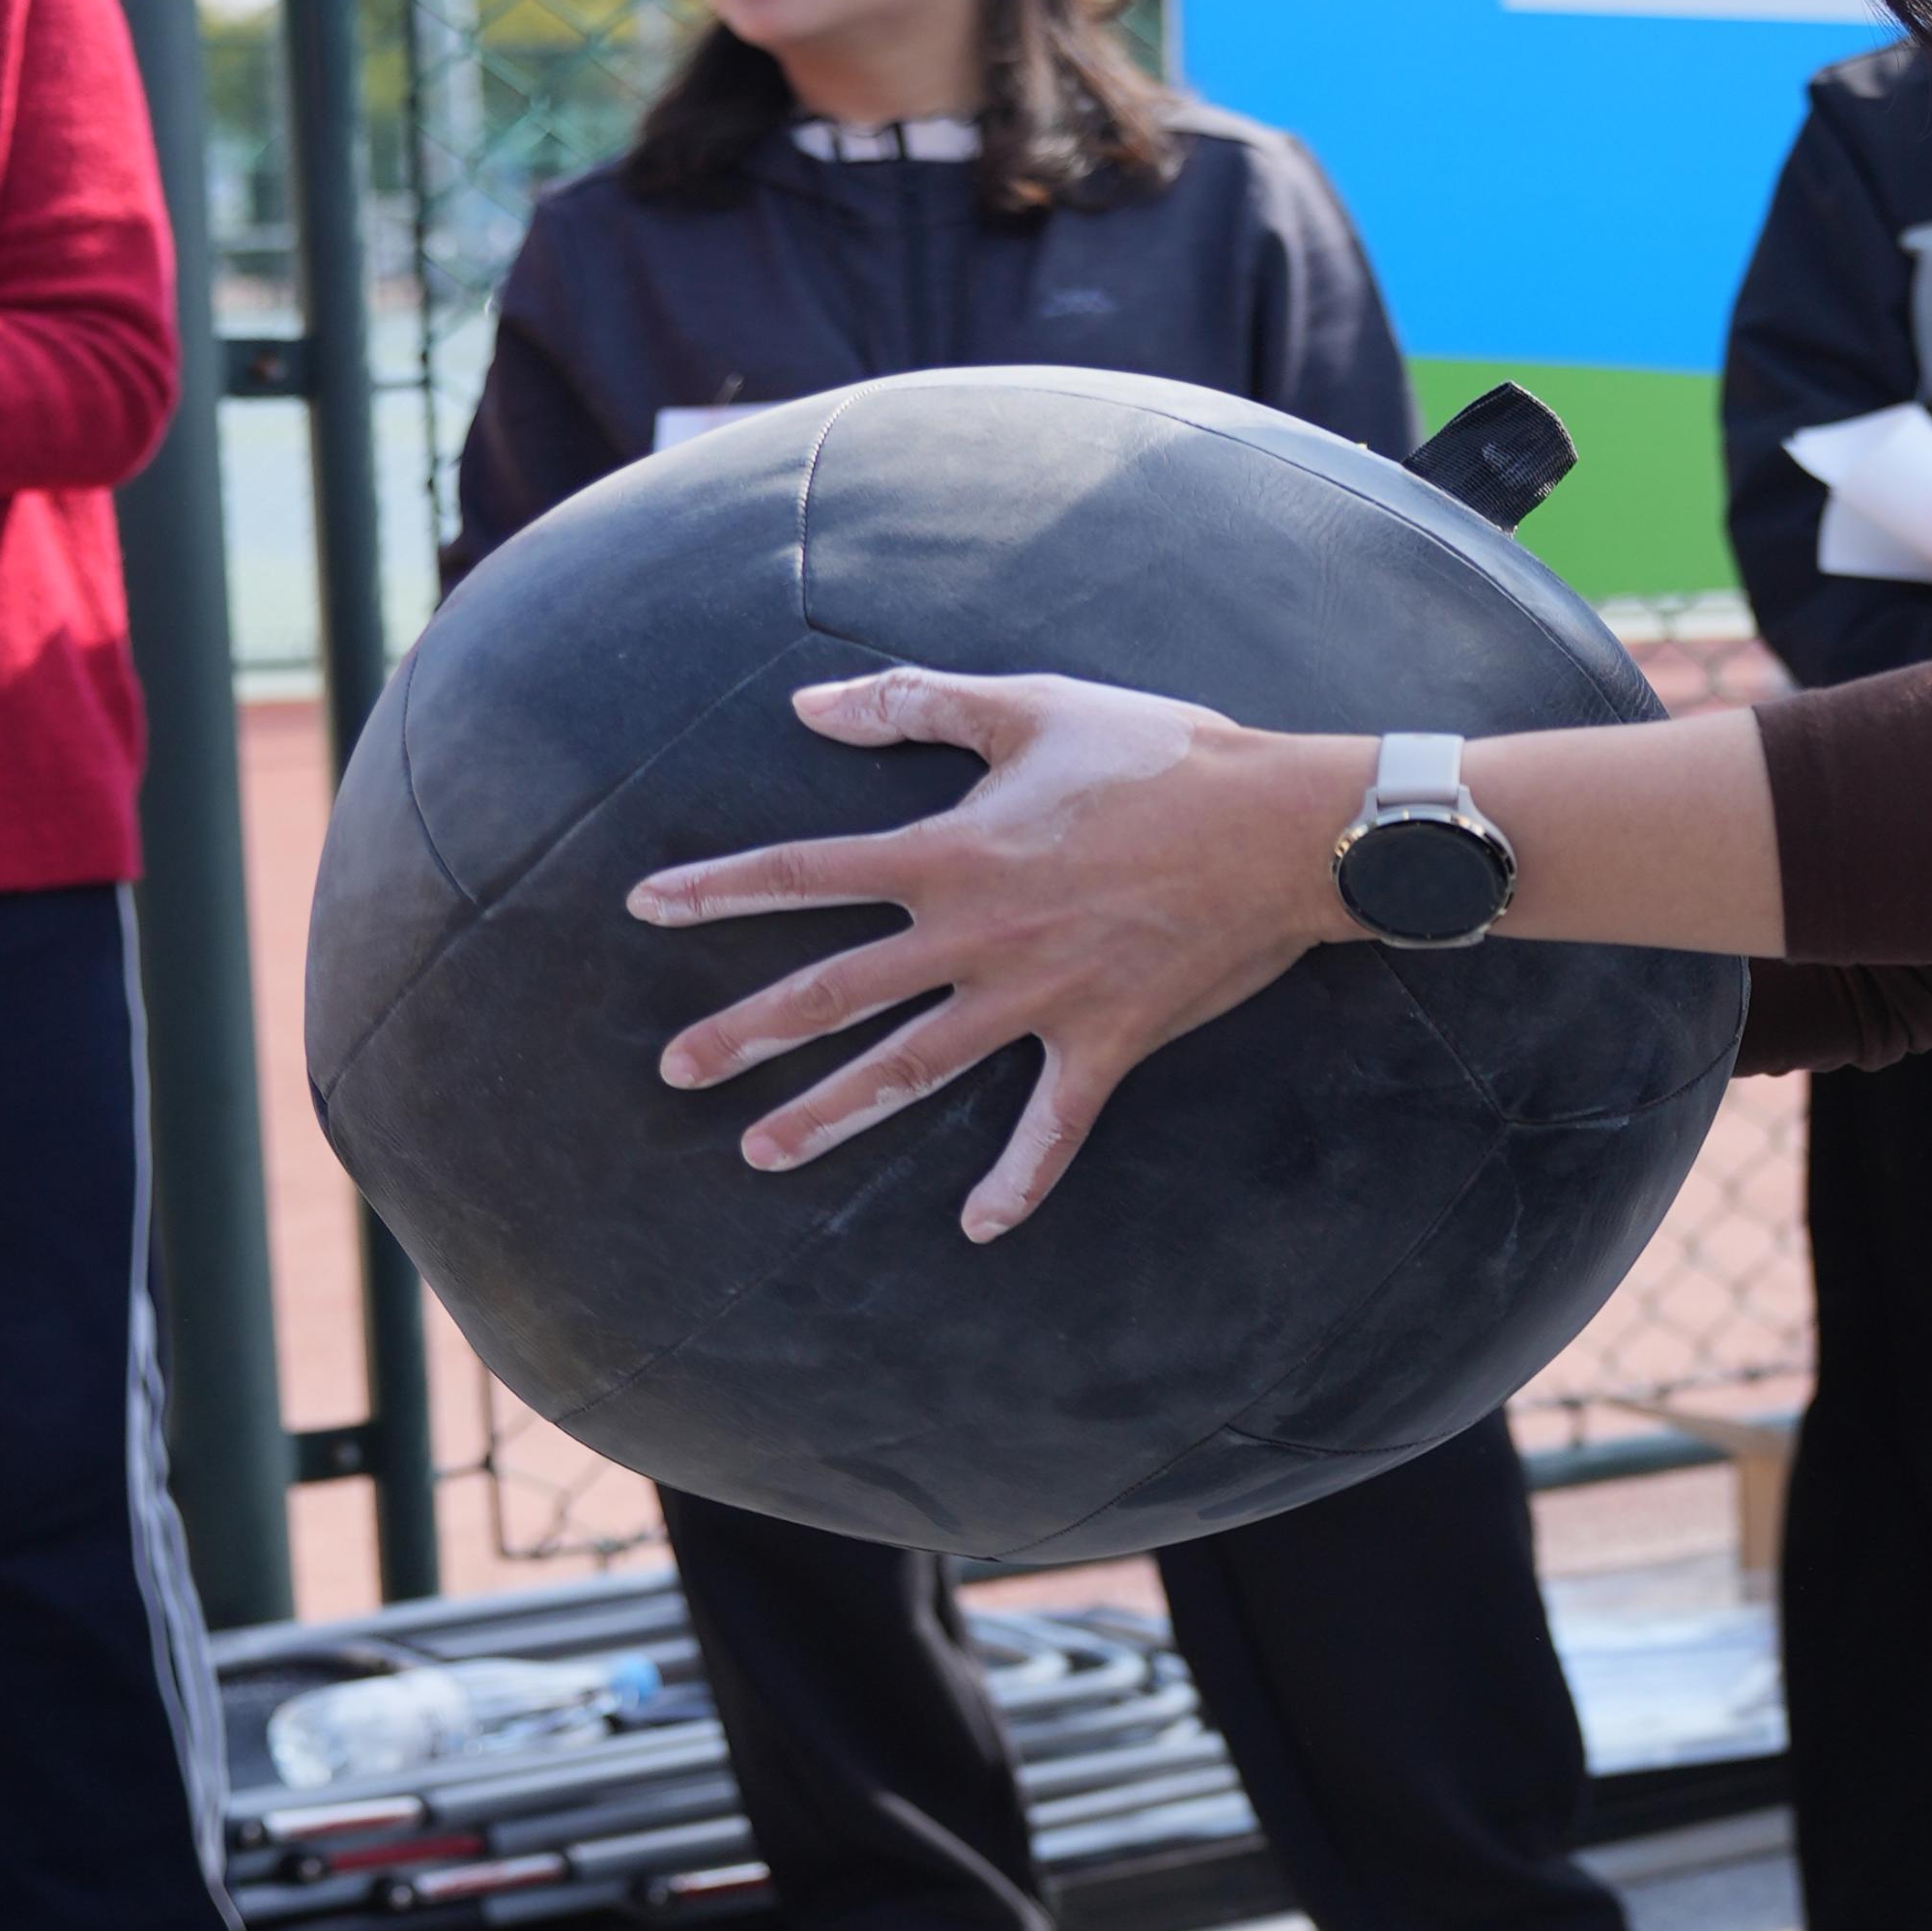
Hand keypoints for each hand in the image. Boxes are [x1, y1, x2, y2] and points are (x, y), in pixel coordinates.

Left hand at [629, 665, 1368, 1240]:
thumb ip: (914, 702)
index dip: (719, 888)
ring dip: (831, 1115)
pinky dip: (1016, 1180)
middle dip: (745, 1033)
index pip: (806, 872)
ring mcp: (1039, 998)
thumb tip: (807, 706)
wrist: (1286, 826)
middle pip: (835, 992)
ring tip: (761, 1153)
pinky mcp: (1105, 1041)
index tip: (645, 905)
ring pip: (913, 1069)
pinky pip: (1051, 1128)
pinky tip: (977, 1228)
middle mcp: (977, 934)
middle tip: (672, 1071)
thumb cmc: (1163, 755)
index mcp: (952, 850)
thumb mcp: (1032, 704)